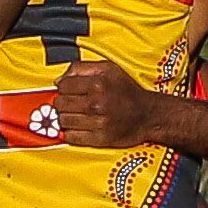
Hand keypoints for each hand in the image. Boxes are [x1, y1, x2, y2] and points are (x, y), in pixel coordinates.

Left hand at [28, 60, 158, 149]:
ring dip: (64, 118)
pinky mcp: (99, 139)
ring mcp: (97, 123)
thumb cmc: (127, 91)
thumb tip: (59, 79)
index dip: (62, 87)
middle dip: (62, 103)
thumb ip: (82, 68)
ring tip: (73, 115)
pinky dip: (70, 133)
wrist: (147, 115)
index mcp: (97, 84)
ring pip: (63, 121)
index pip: (63, 86)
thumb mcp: (109, 69)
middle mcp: (96, 103)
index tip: (67, 90)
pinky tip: (76, 127)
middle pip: (60, 104)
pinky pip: (72, 137)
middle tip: (68, 103)